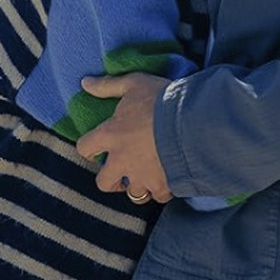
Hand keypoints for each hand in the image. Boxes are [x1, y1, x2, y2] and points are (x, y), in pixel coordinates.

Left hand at [76, 74, 171, 203]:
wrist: (194, 120)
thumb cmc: (162, 99)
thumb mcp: (134, 83)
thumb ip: (108, 85)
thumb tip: (85, 83)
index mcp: (110, 135)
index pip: (85, 147)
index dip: (88, 148)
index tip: (95, 149)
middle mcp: (121, 160)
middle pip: (104, 182)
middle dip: (110, 179)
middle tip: (120, 172)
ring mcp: (142, 176)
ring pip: (133, 193)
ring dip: (139, 185)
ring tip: (147, 175)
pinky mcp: (163, 185)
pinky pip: (159, 196)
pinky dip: (162, 190)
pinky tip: (167, 179)